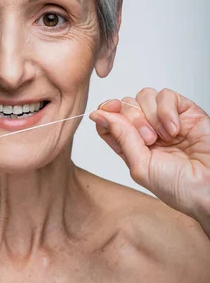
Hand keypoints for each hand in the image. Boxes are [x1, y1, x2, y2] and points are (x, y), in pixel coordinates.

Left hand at [89, 87, 209, 223]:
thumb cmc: (179, 187)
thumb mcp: (141, 166)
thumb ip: (121, 137)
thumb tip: (98, 115)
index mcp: (131, 147)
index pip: (109, 120)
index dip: (105, 112)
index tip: (103, 112)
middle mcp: (146, 132)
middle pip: (125, 105)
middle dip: (133, 119)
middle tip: (149, 140)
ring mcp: (165, 120)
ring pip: (144, 96)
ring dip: (151, 116)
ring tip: (165, 137)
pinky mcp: (185, 111)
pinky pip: (166, 95)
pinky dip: (167, 110)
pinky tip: (175, 129)